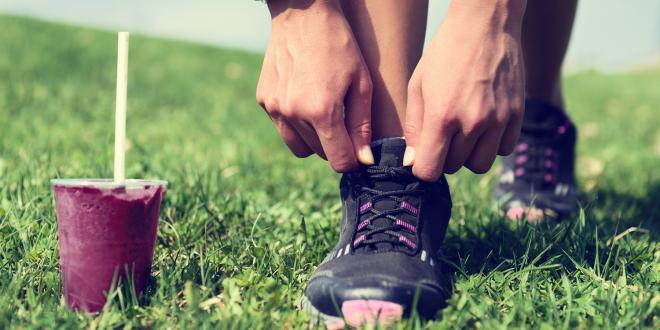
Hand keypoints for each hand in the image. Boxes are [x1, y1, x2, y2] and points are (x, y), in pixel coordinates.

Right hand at [256, 0, 373, 171]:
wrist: (302, 14)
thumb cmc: (339, 45)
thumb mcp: (361, 83)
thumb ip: (361, 126)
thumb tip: (363, 160)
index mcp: (322, 111)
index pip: (338, 161)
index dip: (352, 160)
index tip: (358, 151)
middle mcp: (294, 113)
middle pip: (321, 154)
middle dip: (335, 145)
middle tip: (343, 120)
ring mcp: (275, 108)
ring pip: (300, 147)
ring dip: (315, 138)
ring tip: (323, 110)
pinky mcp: (264, 101)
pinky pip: (284, 128)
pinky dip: (296, 123)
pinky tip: (304, 97)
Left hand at [404, 0, 525, 180]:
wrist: (485, 25)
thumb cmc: (445, 53)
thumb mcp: (418, 86)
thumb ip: (414, 127)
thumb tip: (413, 162)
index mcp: (442, 116)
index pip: (429, 170)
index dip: (422, 167)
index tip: (423, 155)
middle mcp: (472, 122)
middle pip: (453, 167)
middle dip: (444, 156)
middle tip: (443, 132)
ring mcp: (498, 120)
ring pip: (480, 164)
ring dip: (469, 154)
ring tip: (463, 131)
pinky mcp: (517, 114)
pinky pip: (504, 150)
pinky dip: (492, 144)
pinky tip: (484, 124)